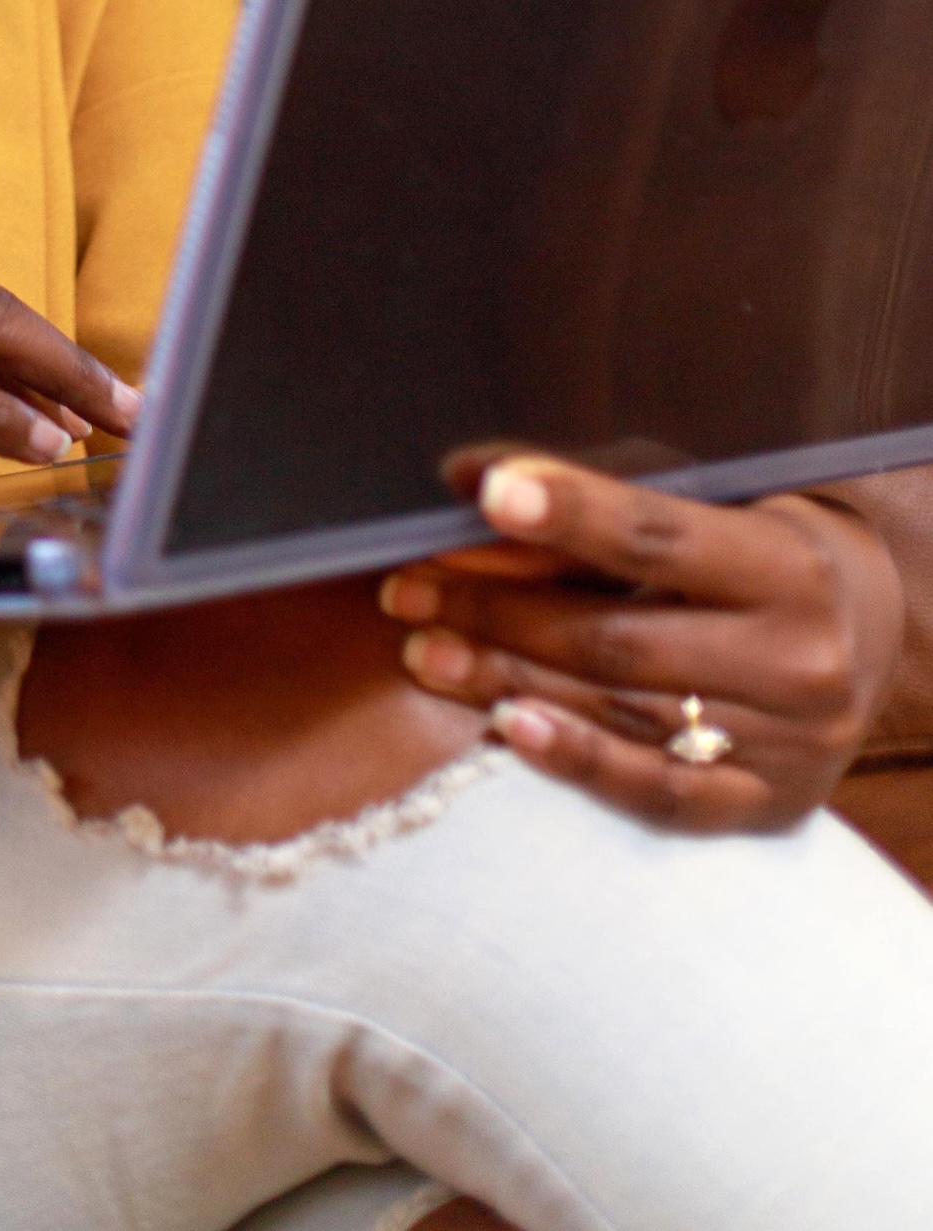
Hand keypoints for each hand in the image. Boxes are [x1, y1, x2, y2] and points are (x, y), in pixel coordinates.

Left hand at [380, 454, 902, 831]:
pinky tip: (507, 729)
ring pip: (622, 711)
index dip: (570, 513)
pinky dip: (579, 762)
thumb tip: (467, 476)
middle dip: (498, 609)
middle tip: (409, 588)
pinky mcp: (767, 803)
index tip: (486, 493)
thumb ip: (598, 490)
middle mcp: (796, 659)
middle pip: (618, 636)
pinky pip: (662, 795)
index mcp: (786, 565)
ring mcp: (786, 743)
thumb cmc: (761, 546)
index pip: (658, 537)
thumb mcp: (708, 498)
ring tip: (425, 651)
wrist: (871, 636)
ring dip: (508, 679)